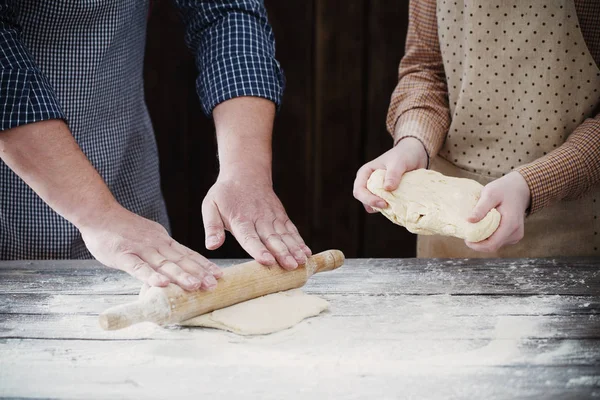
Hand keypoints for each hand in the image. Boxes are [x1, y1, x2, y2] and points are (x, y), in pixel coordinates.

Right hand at [79, 205, 221, 290]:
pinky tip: (162, 284)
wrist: (98, 213)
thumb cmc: (121, 229)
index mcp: (163, 241)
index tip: (219, 275)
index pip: (188, 254)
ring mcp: (140, 249)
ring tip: (195, 286)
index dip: (204, 265)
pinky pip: (138, 268)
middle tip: (214, 284)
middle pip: (181, 260)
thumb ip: (160, 252)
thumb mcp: (148, 237)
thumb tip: (174, 269)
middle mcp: (156, 244)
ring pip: (164, 264)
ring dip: (181, 275)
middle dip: (199, 273)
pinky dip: (151, 276)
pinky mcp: (123, 255)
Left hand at [201, 172, 310, 270]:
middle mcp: (259, 219)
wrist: (245, 174)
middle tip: (291, 266)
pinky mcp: (281, 216)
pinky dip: (299, 241)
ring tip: (302, 262)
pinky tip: (306, 253)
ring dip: (294, 249)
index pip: (250, 238)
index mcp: (240, 220)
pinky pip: (291, 230)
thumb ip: (212, 227)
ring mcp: (272, 218)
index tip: (267, 261)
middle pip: (272, 239)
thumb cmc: (226, 194)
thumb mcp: (210, 206)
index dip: (258, 250)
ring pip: (285, 235)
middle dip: (282, 253)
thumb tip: (211, 245)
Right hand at [353, 137, 427, 212]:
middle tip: (390, 206)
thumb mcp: (399, 162)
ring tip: (396, 205)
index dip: (368, 200)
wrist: (416, 155)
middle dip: (376, 206)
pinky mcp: (387, 196)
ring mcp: (377, 191)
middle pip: (365, 201)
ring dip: (384, 209)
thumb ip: (393, 174)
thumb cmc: (404, 155)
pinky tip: (400, 206)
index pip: (359, 191)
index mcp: (365, 174)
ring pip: (374, 206)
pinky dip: (391, 209)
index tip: (384, 203)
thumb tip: (387, 188)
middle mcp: (368, 183)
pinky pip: (385, 207)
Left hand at [465, 171, 530, 251]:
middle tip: (467, 231)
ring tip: (476, 226)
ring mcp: (515, 236)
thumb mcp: (490, 194)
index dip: (477, 245)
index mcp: (511, 225)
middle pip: (492, 246)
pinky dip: (488, 236)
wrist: (519, 189)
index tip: (466, 239)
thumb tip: (468, 221)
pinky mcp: (513, 235)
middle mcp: (515, 233)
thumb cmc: (503, 190)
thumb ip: (481, 208)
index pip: (492, 245)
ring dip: (483, 239)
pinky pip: (498, 240)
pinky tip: (484, 226)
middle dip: (478, 242)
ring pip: (494, 244)